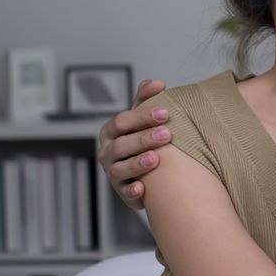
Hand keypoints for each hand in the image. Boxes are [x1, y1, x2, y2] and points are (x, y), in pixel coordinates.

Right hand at [96, 79, 171, 209]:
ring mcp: (113, 173)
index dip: (142, 116)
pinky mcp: (122, 192)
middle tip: (167, 133)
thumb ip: (146, 99)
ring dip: (137, 163)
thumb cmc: (143, 138)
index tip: (165, 112)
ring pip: (120, 168)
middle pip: (121, 144)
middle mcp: (108, 152)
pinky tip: (142, 187)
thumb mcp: (143, 119)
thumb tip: (157, 83)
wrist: (146, 170)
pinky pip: (124, 193)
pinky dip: (132, 191)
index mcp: (111, 132)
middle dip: (144, 138)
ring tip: (156, 158)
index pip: (122, 121)